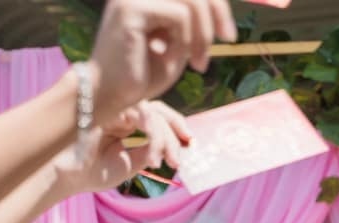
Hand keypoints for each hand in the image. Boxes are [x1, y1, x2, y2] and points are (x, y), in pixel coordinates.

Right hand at [57, 101, 189, 197]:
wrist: (65, 174)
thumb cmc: (91, 171)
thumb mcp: (129, 164)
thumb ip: (149, 152)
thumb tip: (174, 149)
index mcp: (126, 122)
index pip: (157, 118)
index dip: (175, 130)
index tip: (190, 146)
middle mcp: (122, 111)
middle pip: (159, 110)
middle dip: (176, 130)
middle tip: (184, 153)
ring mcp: (115, 107)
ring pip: (152, 111)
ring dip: (165, 137)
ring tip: (170, 161)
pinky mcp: (110, 106)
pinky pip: (142, 113)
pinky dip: (153, 134)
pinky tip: (152, 156)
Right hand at [90, 0, 238, 118]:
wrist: (109, 97)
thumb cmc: (142, 77)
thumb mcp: (178, 45)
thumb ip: (194, 24)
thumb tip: (219, 6)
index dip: (217, 6)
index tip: (228, 35)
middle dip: (217, 14)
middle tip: (227, 40)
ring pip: (191, 1)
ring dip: (202, 35)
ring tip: (197, 62)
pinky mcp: (131, 9)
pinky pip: (179, 16)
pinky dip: (184, 41)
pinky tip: (171, 60)